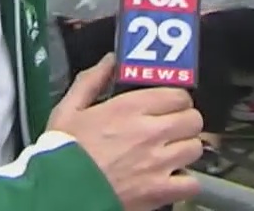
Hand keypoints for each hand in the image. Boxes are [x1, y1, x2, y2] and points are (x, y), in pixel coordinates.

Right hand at [47, 55, 202, 210]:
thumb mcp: (68, 109)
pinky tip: (170, 178)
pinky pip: (191, 183)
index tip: (168, 105)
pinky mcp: (159, 192)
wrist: (58, 194)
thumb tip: (110, 60)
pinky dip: (185, 182)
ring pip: (195, 148)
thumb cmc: (61, 153)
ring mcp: (157, 163)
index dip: (176, 99)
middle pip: (193, 119)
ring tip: (170, 152)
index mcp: (129, 109)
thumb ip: (91, 81)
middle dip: (184, 121)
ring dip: (185, 149)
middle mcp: (150, 132)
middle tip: (172, 127)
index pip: (178, 95)